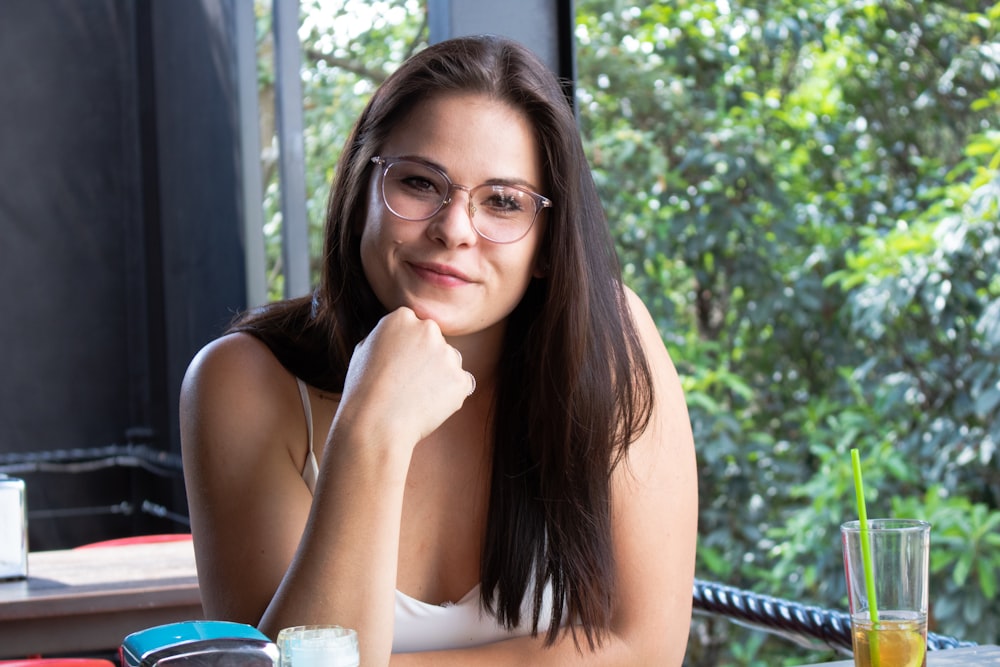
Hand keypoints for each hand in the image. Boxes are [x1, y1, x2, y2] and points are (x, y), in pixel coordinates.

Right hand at [337, 307, 474, 447]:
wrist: (375, 423)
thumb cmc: (362, 390)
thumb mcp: (363, 350)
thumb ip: (387, 338)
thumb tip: (400, 339)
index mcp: (402, 318)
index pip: (413, 326)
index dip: (405, 347)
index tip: (397, 365)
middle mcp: (428, 329)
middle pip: (434, 341)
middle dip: (425, 357)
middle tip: (407, 382)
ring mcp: (447, 354)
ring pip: (449, 362)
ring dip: (439, 375)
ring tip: (415, 397)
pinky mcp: (461, 379)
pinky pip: (461, 384)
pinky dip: (450, 395)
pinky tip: (428, 406)